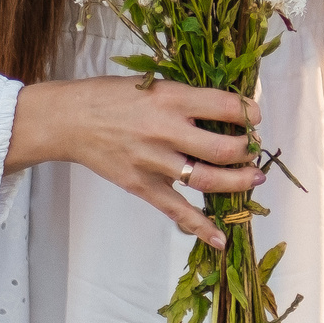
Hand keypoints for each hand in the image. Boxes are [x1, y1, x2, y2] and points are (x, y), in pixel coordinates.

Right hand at [7, 78, 265, 246]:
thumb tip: (225, 110)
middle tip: (254, 149)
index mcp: (171, 98)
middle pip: (223, 148)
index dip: (248, 113)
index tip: (255, 118)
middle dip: (247, 150)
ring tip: (254, 178)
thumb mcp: (153, 84)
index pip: (224, 107)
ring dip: (237, 182)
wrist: (68, 120)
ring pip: (206, 179)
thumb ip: (186, 98)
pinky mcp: (141, 186)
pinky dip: (200, 226)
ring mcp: (153, 161)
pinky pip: (176, 210)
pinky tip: (221, 238)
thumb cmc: (111, 96)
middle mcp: (165, 130)